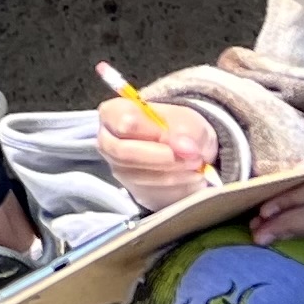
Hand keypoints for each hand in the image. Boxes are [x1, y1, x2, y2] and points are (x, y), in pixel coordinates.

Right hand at [100, 87, 216, 210]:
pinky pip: (149, 190)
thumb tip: (186, 148)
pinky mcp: (130, 188)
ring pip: (137, 175)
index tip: (178, 139)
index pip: (123, 122)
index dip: (154, 132)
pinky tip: (190, 176)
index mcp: (113, 113)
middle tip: (193, 157)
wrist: (184, 150)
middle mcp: (107, 141)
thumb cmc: (178, 126)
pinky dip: (174, 185)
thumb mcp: (188, 120)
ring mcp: (116, 167)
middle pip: (124, 153)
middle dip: (161, 157)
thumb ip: (185, 131)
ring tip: (196, 164)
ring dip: (172, 172)